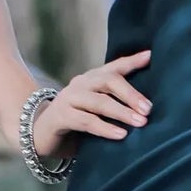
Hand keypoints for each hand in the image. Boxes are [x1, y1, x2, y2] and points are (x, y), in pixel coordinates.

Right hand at [32, 51, 153, 156]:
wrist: (39, 133)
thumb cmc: (75, 121)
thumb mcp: (97, 110)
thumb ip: (115, 103)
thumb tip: (146, 108)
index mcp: (91, 79)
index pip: (115, 67)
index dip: (132, 61)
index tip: (151, 56)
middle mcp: (80, 84)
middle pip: (109, 81)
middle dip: (131, 94)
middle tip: (148, 109)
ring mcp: (68, 98)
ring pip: (99, 102)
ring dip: (122, 112)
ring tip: (140, 122)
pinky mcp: (60, 116)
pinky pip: (86, 121)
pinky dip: (105, 128)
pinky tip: (121, 135)